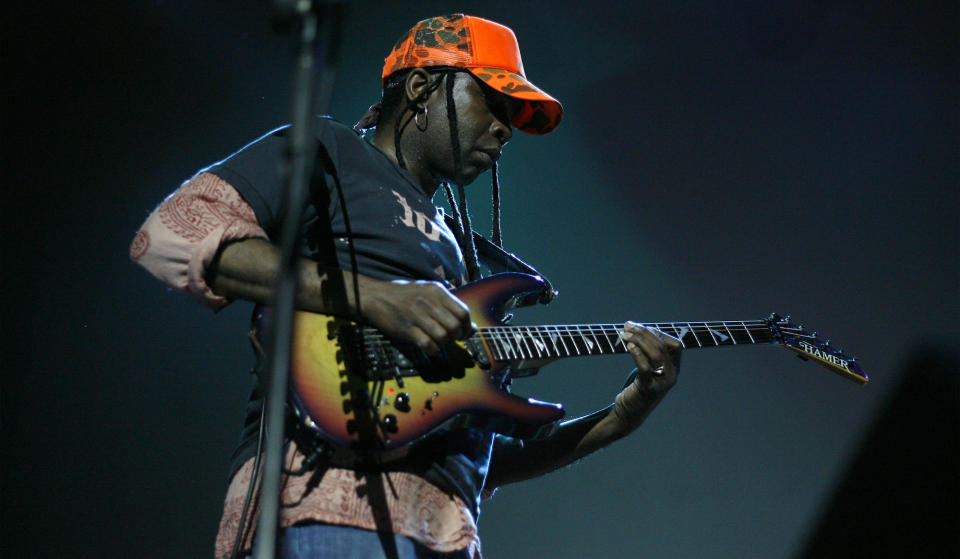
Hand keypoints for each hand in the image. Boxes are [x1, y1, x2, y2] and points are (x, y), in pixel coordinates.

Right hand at [358, 278, 475, 354]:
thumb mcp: (427, 291)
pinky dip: (433, 350)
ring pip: (443, 336)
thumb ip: (448, 305)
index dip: (466, 326)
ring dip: (444, 343)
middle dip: (457, 337)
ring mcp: (417, 315)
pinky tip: (431, 348)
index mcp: (437, 291)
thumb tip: (470, 326)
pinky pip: (427, 344)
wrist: (375, 296)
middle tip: (451, 339)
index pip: (463, 312)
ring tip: (439, 341)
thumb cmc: (403, 295)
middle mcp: (429, 302)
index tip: (463, 332)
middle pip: (454, 326)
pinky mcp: (406, 329)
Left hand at [613, 321, 681, 431]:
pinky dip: (637, 354)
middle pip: (662, 346)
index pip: (675, 344)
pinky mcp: (648, 389)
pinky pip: (644, 367)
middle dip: (644, 333)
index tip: (640, 327)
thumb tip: (637, 328)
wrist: (629, 414)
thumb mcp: (649, 369)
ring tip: (624, 334)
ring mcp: (662, 383)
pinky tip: (628, 346)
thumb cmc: (638, 388)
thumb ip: (649, 353)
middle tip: (628, 326)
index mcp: (674, 369)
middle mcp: (672, 375)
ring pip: (655, 354)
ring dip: (639, 340)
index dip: (658, 333)